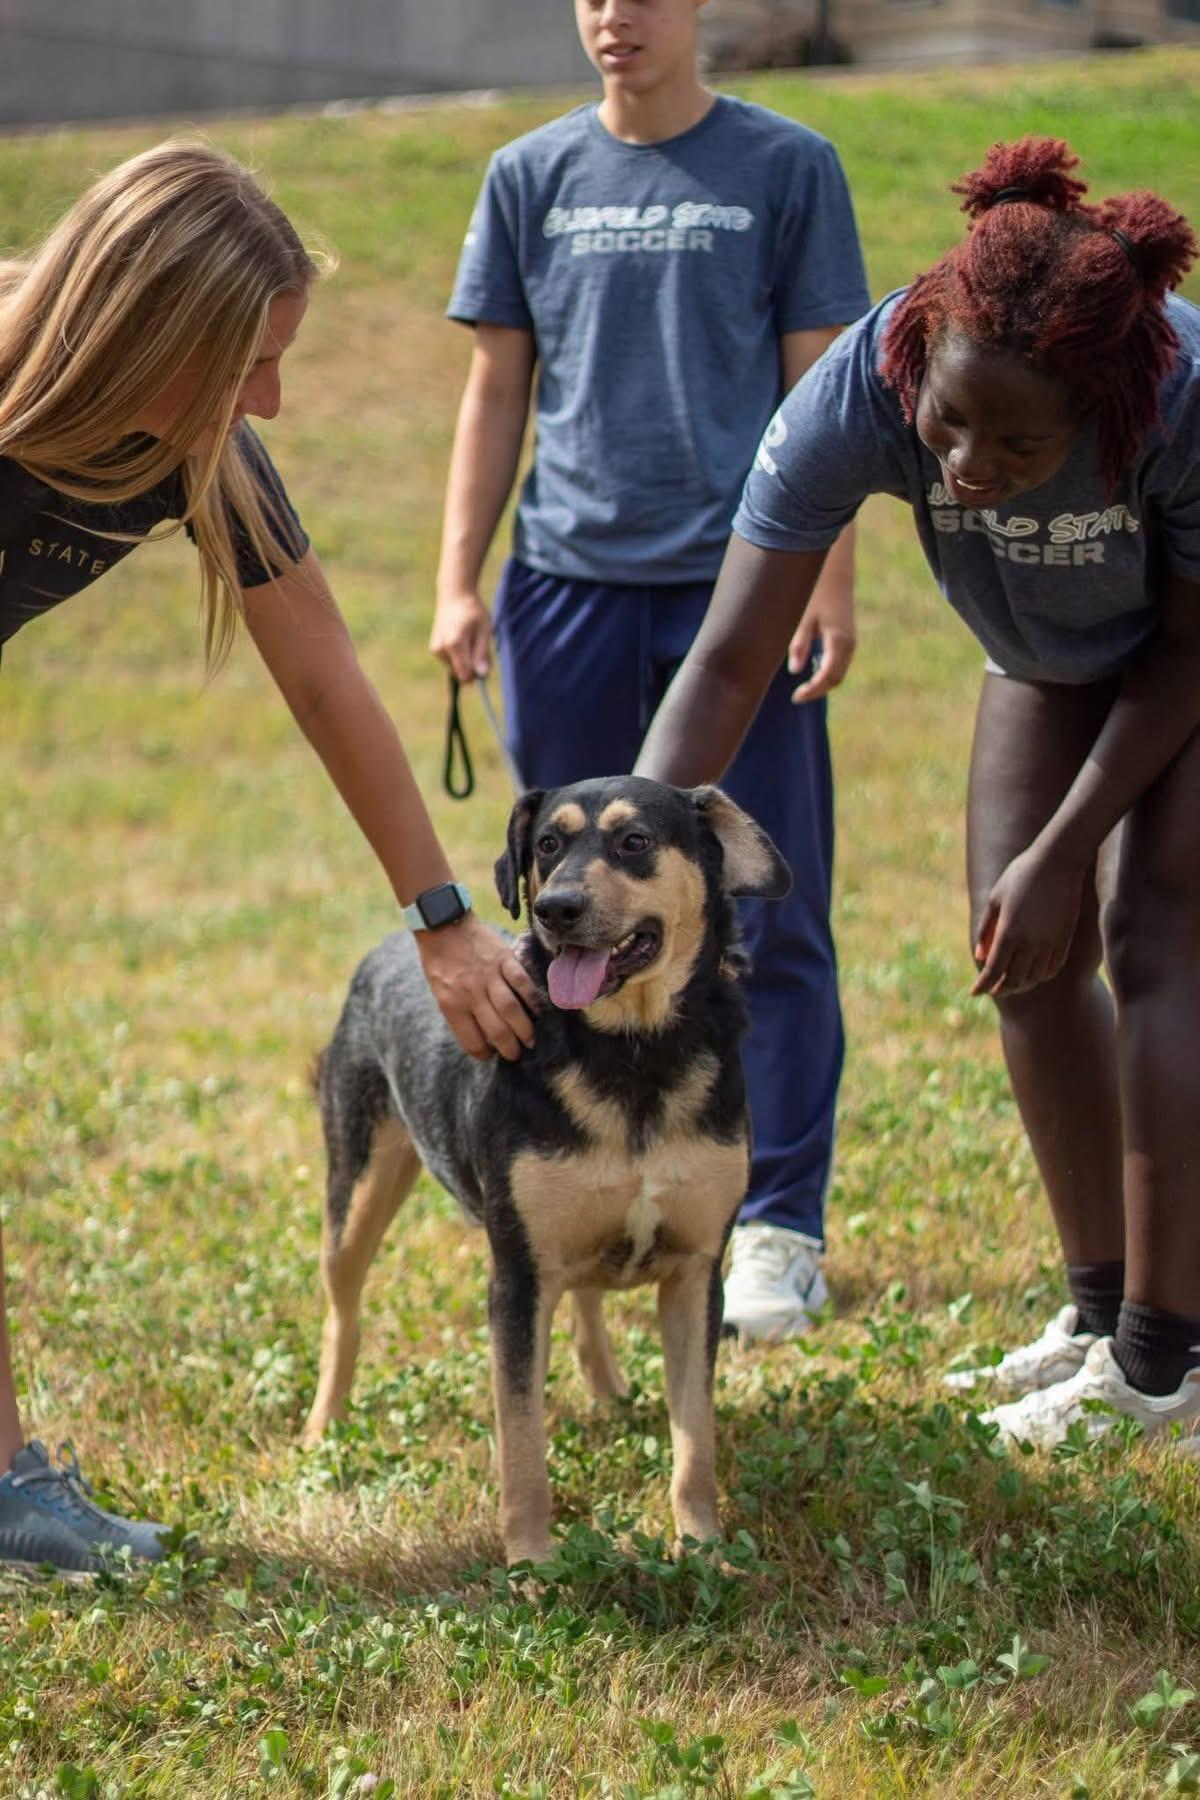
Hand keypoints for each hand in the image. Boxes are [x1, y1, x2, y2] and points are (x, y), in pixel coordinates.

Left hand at [416, 912, 539, 1059]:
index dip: (484, 1054)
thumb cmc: (440, 962)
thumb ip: (458, 1013)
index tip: (491, 1055)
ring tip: (531, 1041)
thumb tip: (481, 1035)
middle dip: (510, 1049)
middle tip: (517, 1054)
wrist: (443, 925)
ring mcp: (490, 976)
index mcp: (451, 1004)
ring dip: (525, 1030)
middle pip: (497, 1030)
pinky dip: (533, 1000)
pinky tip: (538, 1012)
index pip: (471, 1040)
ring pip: (513, 1011)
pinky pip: (523, 984)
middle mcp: (471, 993)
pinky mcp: (504, 959)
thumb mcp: (439, 992)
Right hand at [430, 590, 492, 683]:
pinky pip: (451, 662)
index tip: (485, 663)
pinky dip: (459, 657)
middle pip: (461, 674)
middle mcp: (441, 649)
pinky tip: (462, 640)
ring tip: (471, 640)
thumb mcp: (484, 631)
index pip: (465, 675)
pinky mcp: (435, 649)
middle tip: (480, 647)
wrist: (454, 595)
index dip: (477, 675)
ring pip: (456, 669)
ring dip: (466, 661)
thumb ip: (482, 654)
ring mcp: (436, 650)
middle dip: (472, 667)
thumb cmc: (473, 611)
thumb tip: (482, 675)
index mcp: (454, 644)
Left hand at [788, 585, 855, 703]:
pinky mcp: (848, 640)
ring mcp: (851, 642)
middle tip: (797, 697)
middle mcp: (848, 644)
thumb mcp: (803, 619)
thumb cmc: (815, 593)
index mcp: (838, 641)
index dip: (812, 690)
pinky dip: (827, 672)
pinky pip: (840, 664)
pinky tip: (812, 671)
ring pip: (839, 673)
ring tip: (803, 688)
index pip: (827, 676)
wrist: (835, 574)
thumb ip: (799, 645)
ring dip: (822, 683)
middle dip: (817, 691)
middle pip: (836, 679)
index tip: (796, 697)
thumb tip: (795, 671)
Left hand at [971, 844, 1085, 997]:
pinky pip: (1052, 968)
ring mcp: (1051, 942)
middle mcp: (1031, 943)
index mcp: (1009, 932)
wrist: (1059, 862)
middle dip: (1001, 989)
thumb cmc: (1021, 875)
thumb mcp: (995, 899)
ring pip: (1034, 978)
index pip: (994, 971)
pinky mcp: (1065, 939)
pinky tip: (1033, 973)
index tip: (974, 993)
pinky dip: (1040, 976)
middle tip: (993, 989)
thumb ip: (986, 930)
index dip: (983, 985)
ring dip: (1021, 984)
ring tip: (1011, 983)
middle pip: (1014, 980)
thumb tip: (980, 957)